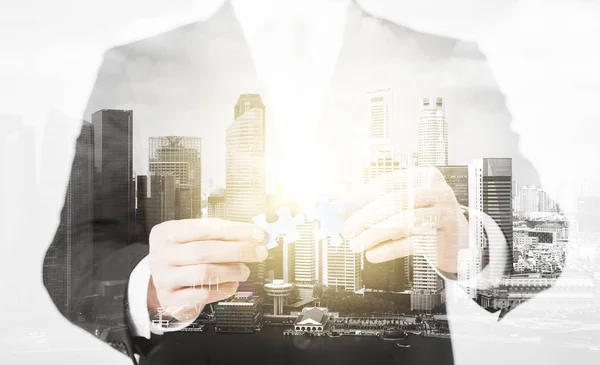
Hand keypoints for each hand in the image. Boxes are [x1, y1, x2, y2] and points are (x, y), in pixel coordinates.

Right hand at [147, 218, 267, 321]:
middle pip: (205, 251)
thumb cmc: (181, 254)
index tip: (256, 234)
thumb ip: (217, 233)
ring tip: (245, 270)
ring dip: (232, 271)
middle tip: (258, 252)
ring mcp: (164, 278)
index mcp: (167, 233)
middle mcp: (162, 255)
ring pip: (204, 273)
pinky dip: (223, 289)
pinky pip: (202, 294)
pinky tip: (233, 285)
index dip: (234, 231)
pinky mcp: (171, 299)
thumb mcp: (190, 237)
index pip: (204, 228)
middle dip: (238, 251)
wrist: (161, 280)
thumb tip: (250, 233)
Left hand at [339, 167, 468, 274]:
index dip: (360, 195)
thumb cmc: (426, 215)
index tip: (341, 208)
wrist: (461, 239)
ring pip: (403, 222)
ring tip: (356, 245)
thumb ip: (372, 196)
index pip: (387, 182)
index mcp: (424, 176)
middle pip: (394, 201)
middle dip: (365, 217)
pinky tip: (373, 254)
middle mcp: (437, 192)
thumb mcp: (403, 200)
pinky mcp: (445, 240)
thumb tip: (338, 194)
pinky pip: (412, 244)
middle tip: (346, 230)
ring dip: (373, 235)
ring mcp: (444, 215)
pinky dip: (388, 250)